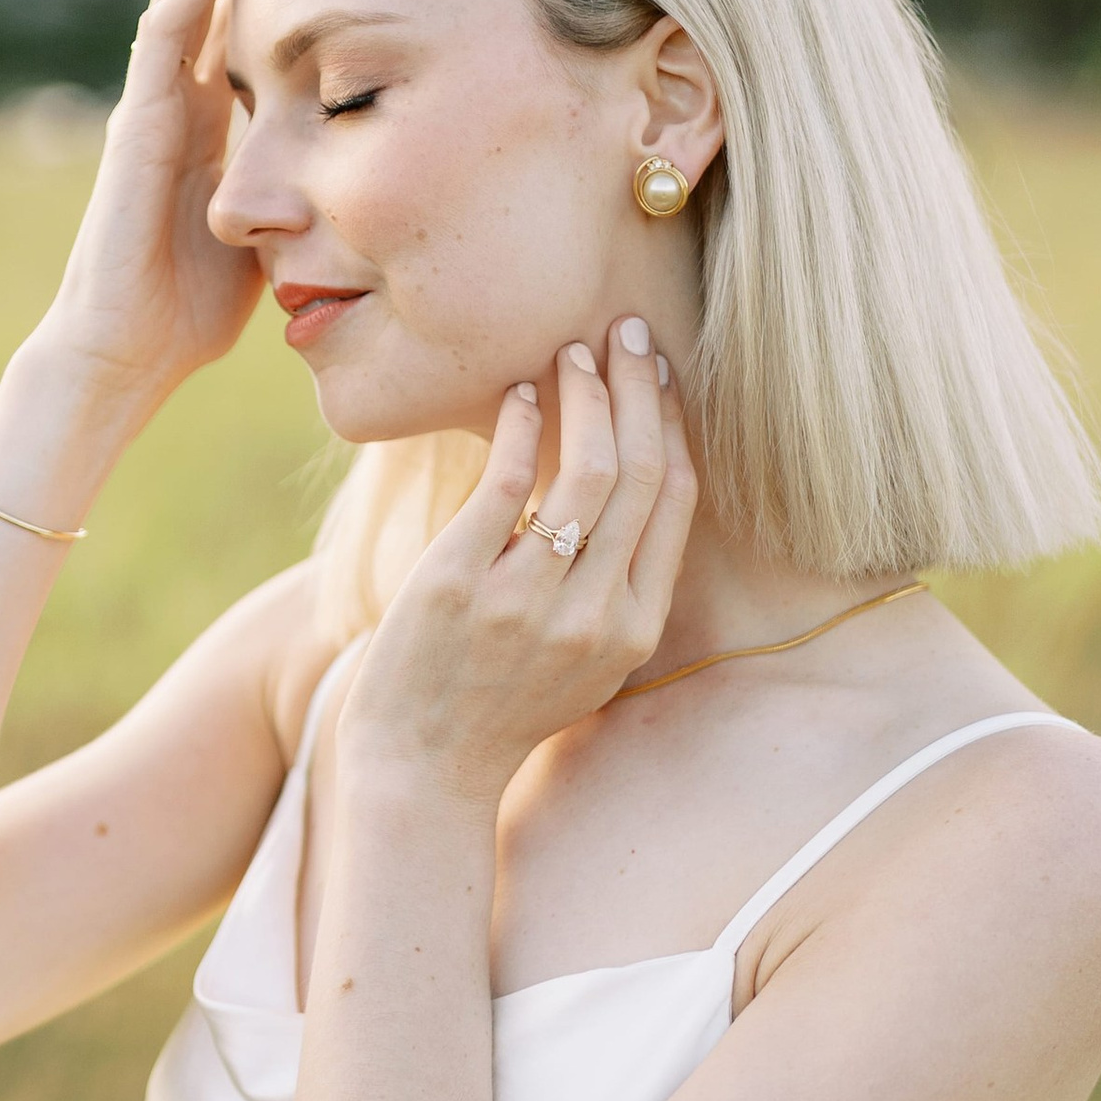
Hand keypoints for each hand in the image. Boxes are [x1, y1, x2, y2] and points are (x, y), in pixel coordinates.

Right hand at [33, 0, 278, 419]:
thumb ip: (295, 191)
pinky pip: (166, 35)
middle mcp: (175, 105)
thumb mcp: (268, 234)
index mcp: (206, 129)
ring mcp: (150, 107)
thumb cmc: (189, 312)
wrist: (125, 353)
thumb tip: (366, 178)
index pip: (242, 31)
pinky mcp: (137, 122)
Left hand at [345, 328, 698, 802]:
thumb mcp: (587, 662)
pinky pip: (506, 484)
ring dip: (587, 397)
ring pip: (587, 471)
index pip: (677, 502)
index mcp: (634, 630)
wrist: (422, 768)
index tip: (662, 375)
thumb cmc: (500, 708)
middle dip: (640, 390)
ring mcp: (526, 600)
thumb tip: (632, 492)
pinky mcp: (459, 583)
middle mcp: (593, 615)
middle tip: (627, 333)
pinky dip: (522, 428)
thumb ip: (617, 589)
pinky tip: (521, 395)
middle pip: (641, 472)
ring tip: (573, 354)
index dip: (675, 426)